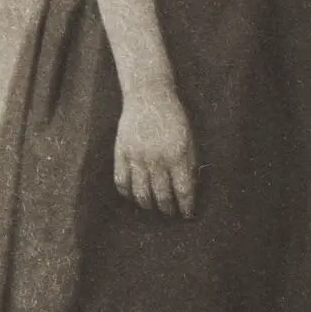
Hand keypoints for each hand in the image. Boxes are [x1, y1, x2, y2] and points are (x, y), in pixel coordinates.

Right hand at [113, 79, 197, 216]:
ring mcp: (136, 157)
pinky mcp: (121, 153)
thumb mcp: (189, 138)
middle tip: (171, 214)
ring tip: (154, 208)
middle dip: (168, 209)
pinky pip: (122, 181)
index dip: (186, 206)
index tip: (187, 214)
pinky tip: (133, 197)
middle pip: (162, 195)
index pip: (183, 190)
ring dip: (148, 205)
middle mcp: (156, 160)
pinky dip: (127, 194)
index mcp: (177, 155)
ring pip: (141, 193)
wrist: (148, 97)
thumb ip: (189, 163)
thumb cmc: (173, 117)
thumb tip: (189, 188)